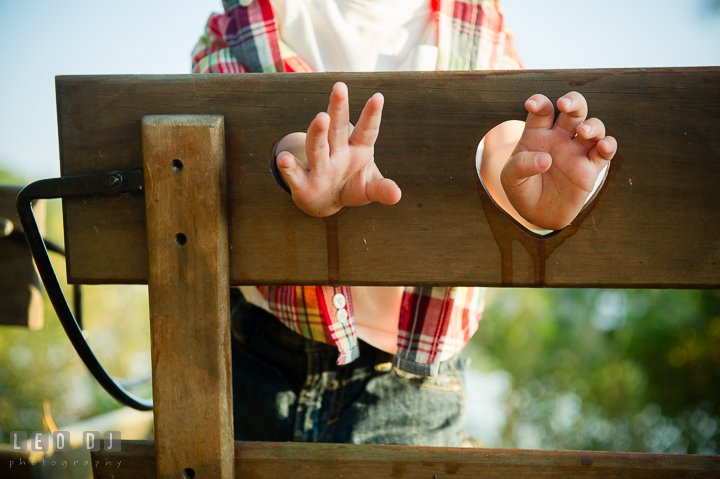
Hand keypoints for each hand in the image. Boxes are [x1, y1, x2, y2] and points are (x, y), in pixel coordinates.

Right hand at [276, 82, 401, 216]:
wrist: (326, 201)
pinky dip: (289, 167)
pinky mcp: (303, 184)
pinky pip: (295, 174)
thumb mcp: (370, 189)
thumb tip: (396, 195)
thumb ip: (382, 189)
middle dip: (338, 109)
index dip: (372, 115)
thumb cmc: (351, 187)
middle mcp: (337, 153)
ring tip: (320, 118)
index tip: (378, 97)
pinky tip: (284, 159)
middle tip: (340, 87)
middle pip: (338, 128)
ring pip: (317, 146)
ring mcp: (320, 167)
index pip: (367, 131)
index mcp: (358, 150)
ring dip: (318, 132)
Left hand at [501, 92, 616, 229]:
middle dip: (573, 101)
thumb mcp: (510, 179)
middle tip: (564, 104)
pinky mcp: (591, 168)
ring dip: (592, 125)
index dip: (539, 102)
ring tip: (582, 131)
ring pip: (593, 127)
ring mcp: (577, 151)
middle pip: (573, 110)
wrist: (537, 214)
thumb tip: (546, 159)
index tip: (532, 105)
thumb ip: (521, 165)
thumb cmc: (522, 190)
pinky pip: (605, 151)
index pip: (542, 110)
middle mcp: (560, 138)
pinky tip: (603, 146)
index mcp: (538, 134)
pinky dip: (608, 145)